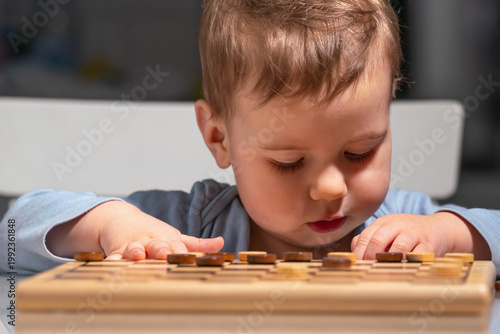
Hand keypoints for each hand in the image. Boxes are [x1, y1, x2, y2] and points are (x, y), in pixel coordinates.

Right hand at [46, 201, 223, 259]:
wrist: (121, 219)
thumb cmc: (154, 233)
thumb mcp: (175, 237)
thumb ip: (197, 244)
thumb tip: (221, 243)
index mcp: (168, 239)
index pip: (178, 247)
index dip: (181, 253)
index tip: (185, 258)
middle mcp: (151, 241)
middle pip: (157, 245)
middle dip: (160, 249)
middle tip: (164, 253)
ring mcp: (133, 245)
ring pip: (134, 249)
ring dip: (134, 252)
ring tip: (135, 255)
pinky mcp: (116, 250)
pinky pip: (113, 257)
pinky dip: (111, 261)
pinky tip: (109, 265)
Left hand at [350, 212, 471, 259]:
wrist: (439, 228)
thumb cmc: (408, 233)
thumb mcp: (387, 230)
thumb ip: (370, 239)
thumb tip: (353, 254)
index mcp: (384, 222)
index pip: (366, 236)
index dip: (359, 252)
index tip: (356, 265)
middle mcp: (398, 225)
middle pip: (379, 239)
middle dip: (371, 256)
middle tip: (367, 270)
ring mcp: (414, 234)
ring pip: (398, 247)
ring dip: (389, 261)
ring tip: (382, 272)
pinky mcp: (429, 244)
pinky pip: (417, 255)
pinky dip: (408, 263)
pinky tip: (402, 270)